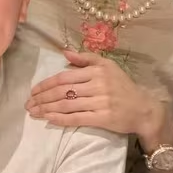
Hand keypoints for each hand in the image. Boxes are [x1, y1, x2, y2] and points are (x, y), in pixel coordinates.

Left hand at [26, 49, 170, 143]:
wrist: (143, 108)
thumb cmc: (123, 86)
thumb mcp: (108, 66)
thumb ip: (86, 58)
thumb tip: (64, 52)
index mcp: (97, 70)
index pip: (64, 77)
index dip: (46, 84)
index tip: (33, 90)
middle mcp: (97, 85)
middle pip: (62, 91)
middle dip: (42, 98)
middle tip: (28, 103)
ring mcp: (100, 102)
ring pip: (67, 105)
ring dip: (47, 109)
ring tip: (34, 112)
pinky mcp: (103, 118)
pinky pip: (77, 118)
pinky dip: (60, 119)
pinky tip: (49, 119)